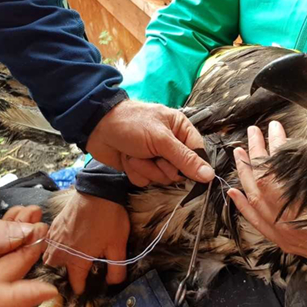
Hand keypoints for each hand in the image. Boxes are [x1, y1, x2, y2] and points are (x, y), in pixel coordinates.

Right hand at [43, 192, 129, 293]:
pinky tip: (67, 242)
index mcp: (75, 260)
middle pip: (57, 271)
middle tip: (78, 272)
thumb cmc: (109, 219)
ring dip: (58, 260)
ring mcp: (55, 236)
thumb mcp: (118, 246)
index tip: (87, 288)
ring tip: (71, 259)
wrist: (98, 190)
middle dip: (66, 274)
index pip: (75, 284)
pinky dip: (55, 246)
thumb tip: (112, 284)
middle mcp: (60, 251)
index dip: (83, 288)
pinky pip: (50, 242)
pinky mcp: (55, 224)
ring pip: (50, 256)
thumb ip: (116, 270)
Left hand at [87, 100, 213, 186]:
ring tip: (135, 153)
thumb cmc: (132, 124)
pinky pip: (145, 181)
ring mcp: (155, 157)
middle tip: (151, 154)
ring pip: (161, 179)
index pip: (198, 155)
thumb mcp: (161, 140)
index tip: (184, 171)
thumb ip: (185, 159)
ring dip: (146, 168)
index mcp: (181, 130)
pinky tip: (127, 158)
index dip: (193, 166)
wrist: (98, 128)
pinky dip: (135, 171)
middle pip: (179, 171)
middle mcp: (171, 145)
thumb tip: (209, 176)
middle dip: (162, 166)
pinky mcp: (141, 167)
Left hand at [227, 121, 306, 272]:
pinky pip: (255, 222)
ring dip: (244, 175)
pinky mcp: (280, 240)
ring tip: (239, 152)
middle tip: (253, 132)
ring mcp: (280, 234)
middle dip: (255, 155)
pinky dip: (242, 205)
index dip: (274, 149)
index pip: (277, 175)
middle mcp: (285, 225)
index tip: (275, 129)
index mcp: (301, 212)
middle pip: (260, 185)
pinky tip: (232, 191)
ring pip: (254, 202)